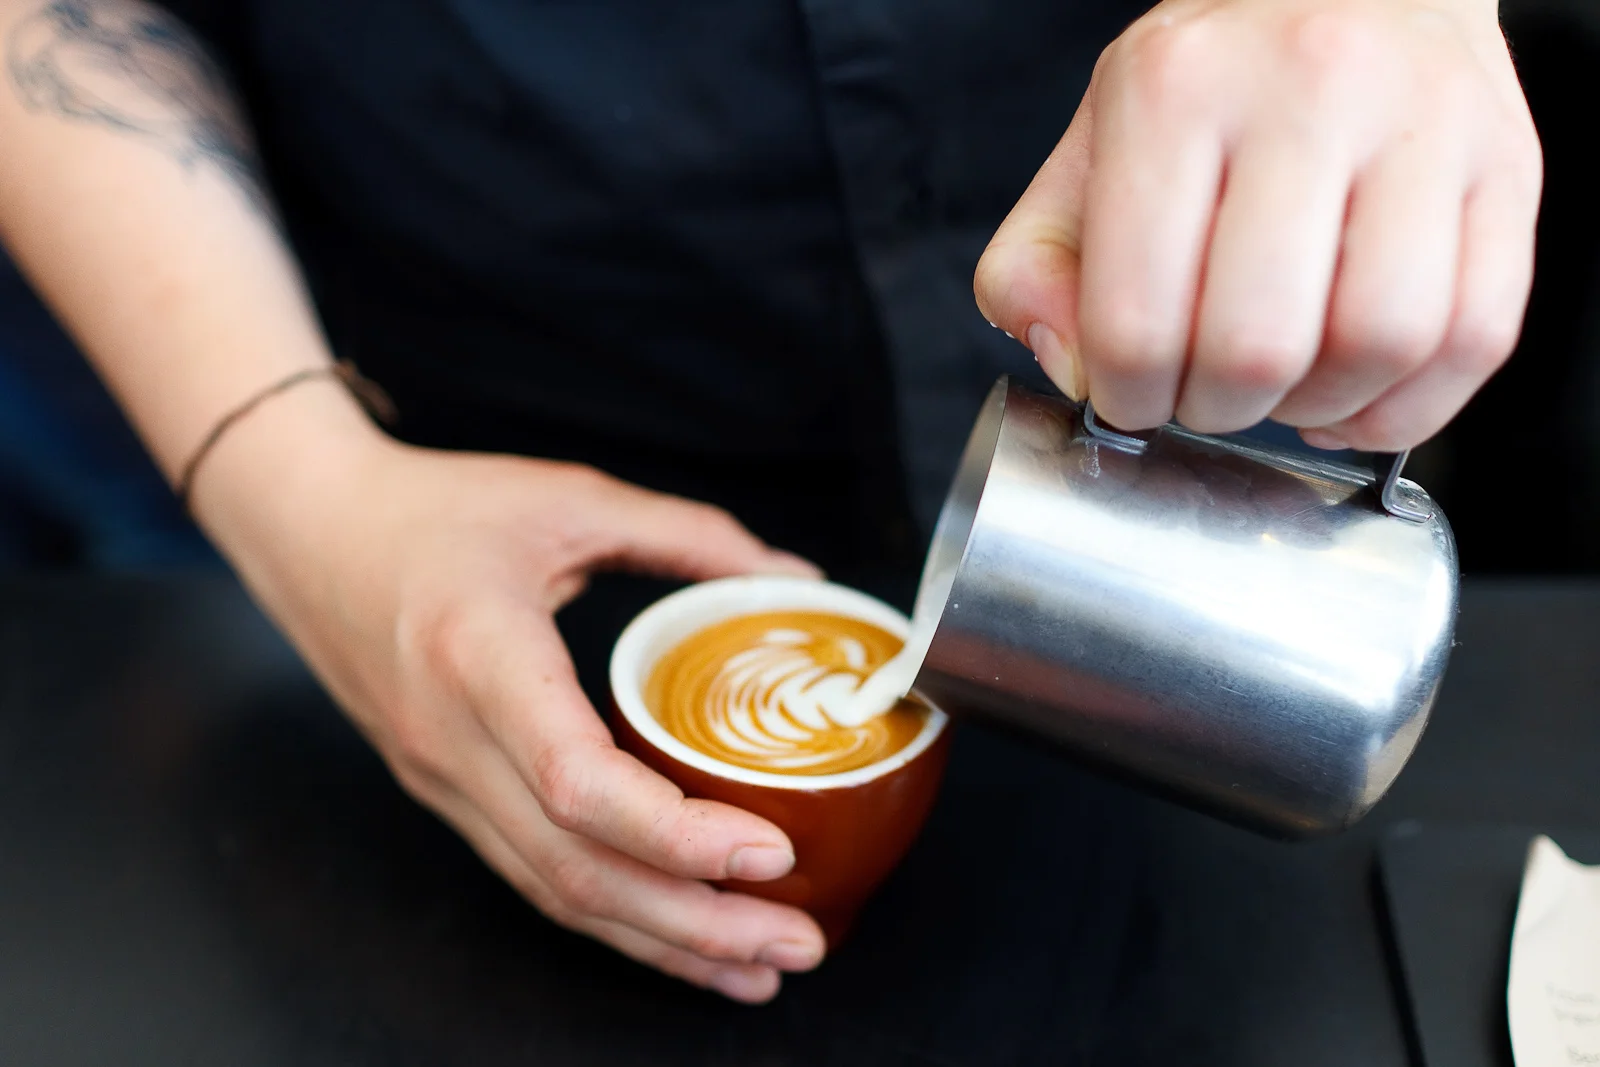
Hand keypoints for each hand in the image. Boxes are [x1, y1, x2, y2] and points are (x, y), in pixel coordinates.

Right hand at [194, 398, 826, 1003]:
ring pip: (554, 892)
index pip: (575, 783)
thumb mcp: (569, 497)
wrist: (307, 530)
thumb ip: (687, 535)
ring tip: (759, 964)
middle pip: (575, 869)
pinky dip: (612, 918)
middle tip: (799, 942)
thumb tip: (793, 576)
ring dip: (661, 942)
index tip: (770, 852)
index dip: (677, 834)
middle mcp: (453, 740)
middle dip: (696, 924)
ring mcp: (441, 781)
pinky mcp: (447, 795)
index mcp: (480, 656)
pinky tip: (677, 935)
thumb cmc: (431, 508)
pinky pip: (533, 875)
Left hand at [976, 0, 1541, 450]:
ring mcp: (1425, 125)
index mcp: (1177, 92)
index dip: (1130, 397)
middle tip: (1207, 392)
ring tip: (1284, 388)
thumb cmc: (1214, 87)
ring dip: (1318, 408)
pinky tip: (1356, 389)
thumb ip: (1037, 268)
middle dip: (1219, 410)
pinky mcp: (1508, 168)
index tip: (1134, 395)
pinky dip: (1408, 404)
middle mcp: (1311, 89)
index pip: (1138, 319)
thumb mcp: (1088, 153)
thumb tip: (1077, 371)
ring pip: (1381, 345)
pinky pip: (1475, 338)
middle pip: (1260, 346)